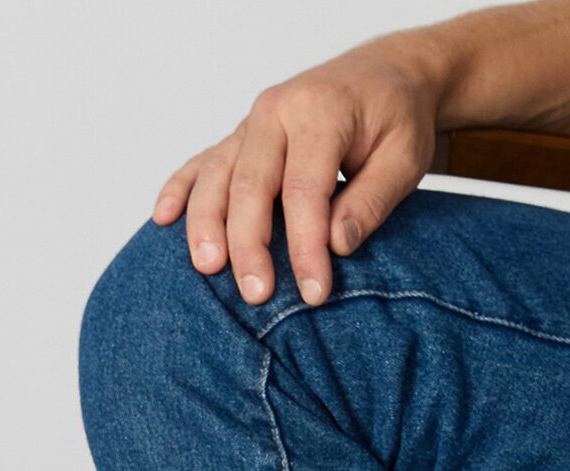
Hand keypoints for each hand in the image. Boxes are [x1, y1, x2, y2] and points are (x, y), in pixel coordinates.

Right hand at [152, 41, 441, 306]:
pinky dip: (180, 188)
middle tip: (256, 295)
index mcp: (319, 112)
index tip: (314, 294)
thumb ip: (373, 200)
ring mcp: (252, 124)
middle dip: (250, 244)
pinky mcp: (242, 137)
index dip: (306, 247)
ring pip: (217, 175)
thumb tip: (337, 244)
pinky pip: (202, 162)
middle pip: (250, 185)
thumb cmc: (396, 119)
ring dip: (207, 224)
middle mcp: (277, 112)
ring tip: (207, 269)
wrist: (385, 76)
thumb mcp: (404, 158)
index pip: (305, 191)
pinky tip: (164, 218)